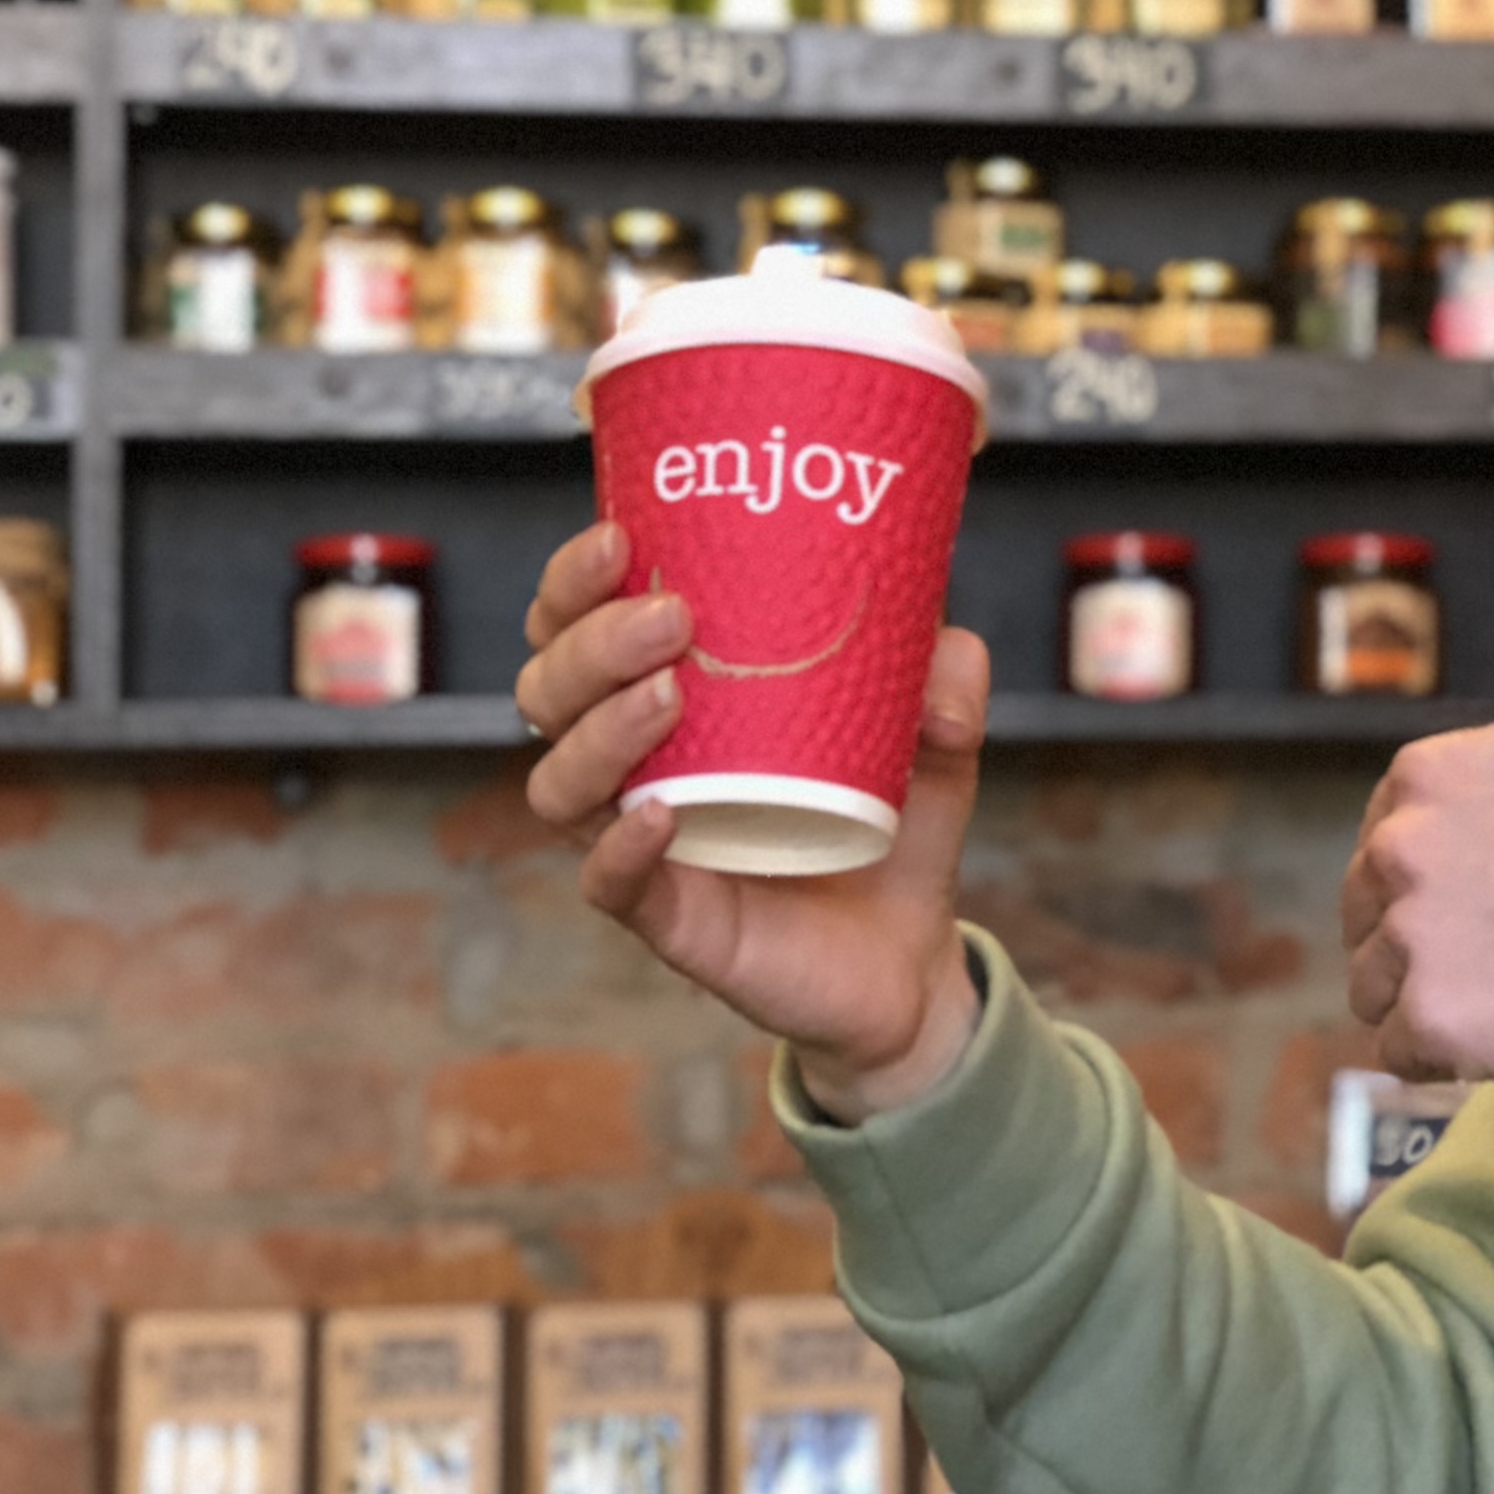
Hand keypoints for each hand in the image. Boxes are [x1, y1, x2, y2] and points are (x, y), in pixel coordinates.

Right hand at [516, 520, 986, 1122]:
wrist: (908, 956)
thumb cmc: (890, 822)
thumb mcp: (934, 735)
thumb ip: (946, 677)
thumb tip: (942, 648)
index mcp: (670, 696)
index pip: (577, 624)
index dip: (574, 581)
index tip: (620, 537)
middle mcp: (634, 763)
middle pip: (547, 689)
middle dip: (589, 641)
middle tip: (669, 618)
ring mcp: (641, 841)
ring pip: (558, 780)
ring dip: (599, 730)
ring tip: (669, 695)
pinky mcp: (667, 917)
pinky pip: (608, 882)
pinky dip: (620, 847)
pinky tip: (659, 813)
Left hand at [1339, 480, 1493, 1082]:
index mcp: (1426, 769)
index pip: (1396, 837)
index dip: (1463, 865)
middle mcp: (1400, 842)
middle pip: (1373, 909)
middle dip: (1439, 928)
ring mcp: (1410, 933)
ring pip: (1377, 981)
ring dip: (1438, 993)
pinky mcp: (1426, 1018)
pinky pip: (1399, 1049)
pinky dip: (1450, 1052)